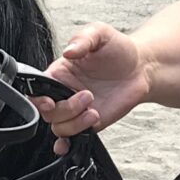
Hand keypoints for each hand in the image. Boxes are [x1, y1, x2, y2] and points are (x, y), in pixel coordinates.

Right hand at [41, 24, 148, 151]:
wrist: (142, 67)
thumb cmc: (118, 49)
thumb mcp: (99, 34)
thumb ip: (83, 39)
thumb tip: (68, 51)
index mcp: (60, 73)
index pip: (37, 89)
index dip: (37, 98)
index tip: (49, 100)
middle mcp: (64, 93)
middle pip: (47, 113)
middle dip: (65, 109)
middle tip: (87, 96)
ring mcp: (77, 110)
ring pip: (60, 128)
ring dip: (75, 123)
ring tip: (94, 110)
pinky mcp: (91, 123)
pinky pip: (73, 139)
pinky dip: (67, 145)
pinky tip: (69, 145)